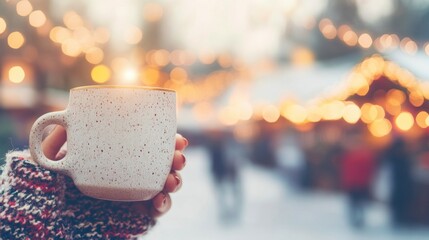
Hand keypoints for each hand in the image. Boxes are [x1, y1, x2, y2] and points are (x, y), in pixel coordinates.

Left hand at [42, 125, 187, 217]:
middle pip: (166, 165)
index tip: (178, 139)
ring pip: (167, 187)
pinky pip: (156, 211)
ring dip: (176, 181)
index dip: (171, 141)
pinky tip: (160, 200)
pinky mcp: (136, 216)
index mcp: (125, 156)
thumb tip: (65, 117)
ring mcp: (138, 195)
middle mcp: (135, 174)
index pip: (154, 145)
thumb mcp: (54, 158)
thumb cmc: (54, 183)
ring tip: (172, 180)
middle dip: (178, 160)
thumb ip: (58, 138)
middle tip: (178, 159)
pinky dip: (163, 205)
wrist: (50, 217)